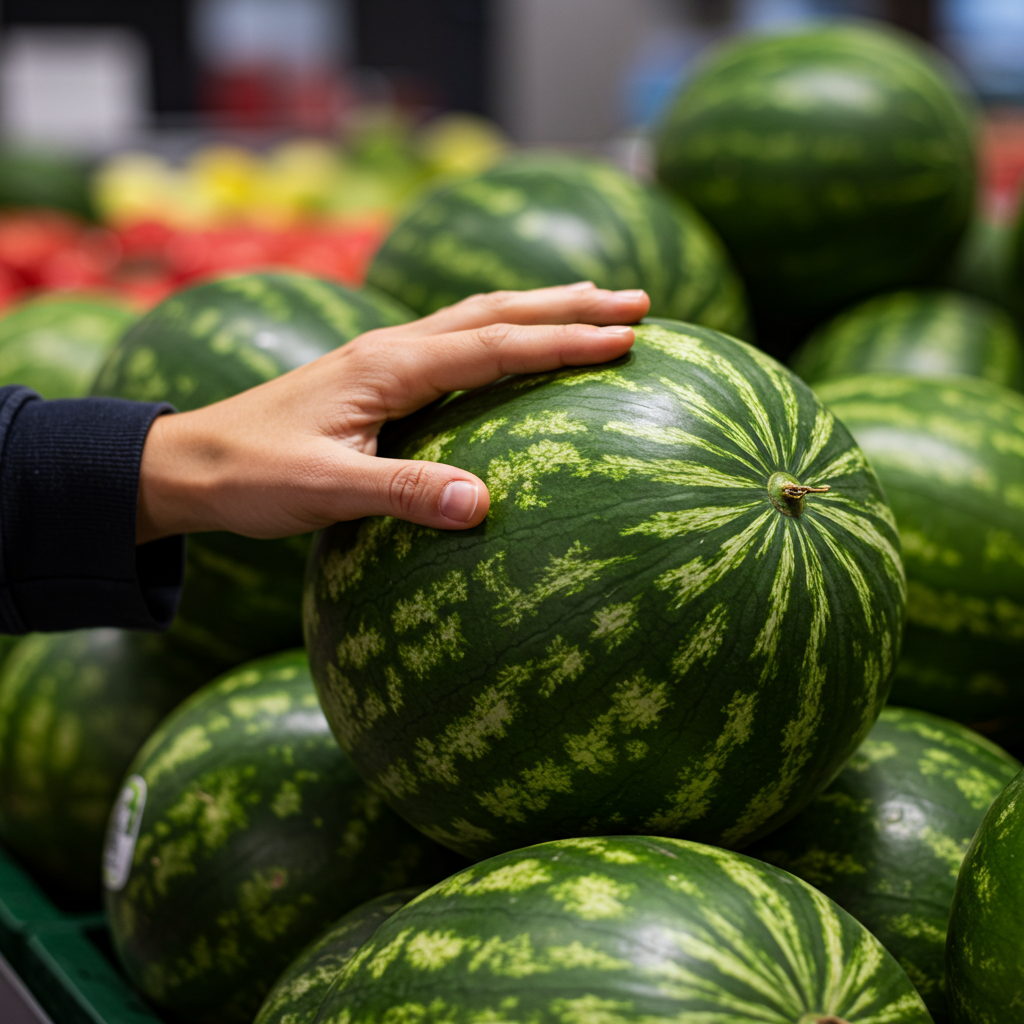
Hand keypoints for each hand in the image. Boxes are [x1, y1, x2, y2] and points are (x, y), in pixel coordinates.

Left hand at [136, 283, 648, 542]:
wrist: (188, 463)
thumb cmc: (251, 475)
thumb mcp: (325, 490)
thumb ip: (403, 494)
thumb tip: (483, 505)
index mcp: (388, 366)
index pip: (493, 345)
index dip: (561, 340)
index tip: (624, 338)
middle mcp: (391, 348)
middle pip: (495, 312)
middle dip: (569, 305)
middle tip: (637, 302)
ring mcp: (383, 357)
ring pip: (477, 318)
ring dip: (539, 309)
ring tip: (596, 307)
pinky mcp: (376, 377)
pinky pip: (455, 343)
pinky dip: (501, 333)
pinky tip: (514, 345)